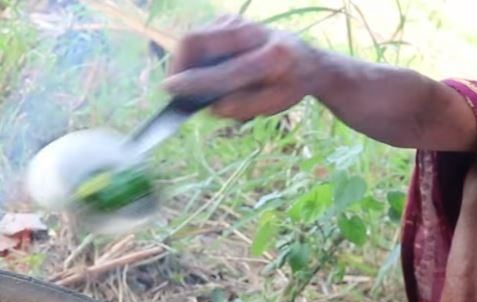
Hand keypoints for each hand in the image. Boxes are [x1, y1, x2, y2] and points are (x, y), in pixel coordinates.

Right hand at [163, 15, 323, 120]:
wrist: (306, 60)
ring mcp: (238, 22)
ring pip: (194, 38)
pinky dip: (196, 56)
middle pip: (196, 41)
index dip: (193, 82)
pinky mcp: (228, 19)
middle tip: (174, 86)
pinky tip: (207, 70)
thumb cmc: (288, 85)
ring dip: (186, 62)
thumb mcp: (274, 104)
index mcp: (270, 58)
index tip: (170, 89)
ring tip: (193, 82)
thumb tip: (213, 107)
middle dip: (178, 64)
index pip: (223, 71)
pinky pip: (200, 38)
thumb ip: (243, 107)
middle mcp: (252, 33)